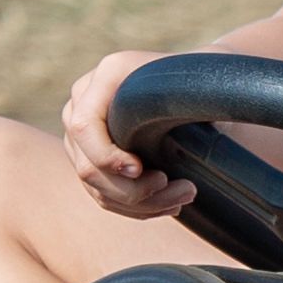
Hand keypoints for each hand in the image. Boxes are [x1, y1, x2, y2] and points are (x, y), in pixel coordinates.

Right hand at [59, 49, 192, 218]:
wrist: (195, 85)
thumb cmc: (201, 86)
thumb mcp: (197, 88)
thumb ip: (191, 100)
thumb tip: (189, 132)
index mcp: (109, 75)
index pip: (86, 127)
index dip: (109, 158)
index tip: (142, 170)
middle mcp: (84, 100)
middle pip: (88, 166)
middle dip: (136, 191)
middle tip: (185, 190)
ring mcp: (81, 131)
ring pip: (96, 187)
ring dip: (142, 204)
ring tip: (184, 197)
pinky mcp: (89, 156)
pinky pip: (102, 194)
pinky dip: (136, 207)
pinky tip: (169, 203)